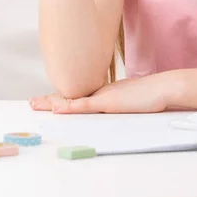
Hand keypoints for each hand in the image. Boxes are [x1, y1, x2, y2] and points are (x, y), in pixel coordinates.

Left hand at [29, 72, 181, 113]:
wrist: (163, 87)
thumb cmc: (152, 94)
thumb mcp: (132, 98)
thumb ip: (121, 100)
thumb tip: (119, 104)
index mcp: (105, 92)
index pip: (79, 95)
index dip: (62, 97)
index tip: (49, 99)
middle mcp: (101, 92)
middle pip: (71, 96)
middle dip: (51, 99)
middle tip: (32, 102)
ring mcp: (104, 96)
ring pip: (73, 100)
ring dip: (54, 102)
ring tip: (36, 104)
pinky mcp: (108, 102)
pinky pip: (86, 105)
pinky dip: (71, 107)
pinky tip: (59, 108)